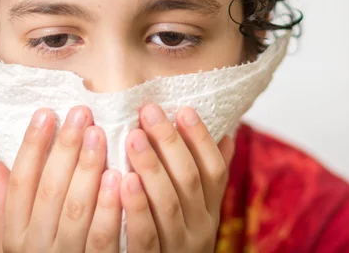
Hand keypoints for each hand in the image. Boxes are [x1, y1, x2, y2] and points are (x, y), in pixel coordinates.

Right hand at [0, 106, 121, 251]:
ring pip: (75, 211)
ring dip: (87, 171)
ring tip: (99, 135)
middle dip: (65, 148)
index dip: (32, 146)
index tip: (47, 113)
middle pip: (49, 190)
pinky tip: (122, 177)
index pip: (21, 183)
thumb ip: (7, 207)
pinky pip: (103, 240)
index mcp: (15, 235)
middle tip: (81, 113)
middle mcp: (35, 247)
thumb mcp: (16, 242)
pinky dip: (111, 208)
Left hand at [121, 105, 234, 251]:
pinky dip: (135, 208)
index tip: (183, 109)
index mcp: (210, 211)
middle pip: (189, 180)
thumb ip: (208, 177)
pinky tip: (120, 180)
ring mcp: (177, 248)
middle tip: (148, 111)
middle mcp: (200, 229)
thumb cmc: (175, 240)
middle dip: (169, 142)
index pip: (215, 170)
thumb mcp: (198, 211)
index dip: (201, 138)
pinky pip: (145, 237)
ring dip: (152, 168)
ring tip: (133, 137)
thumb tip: (227, 134)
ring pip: (168, 205)